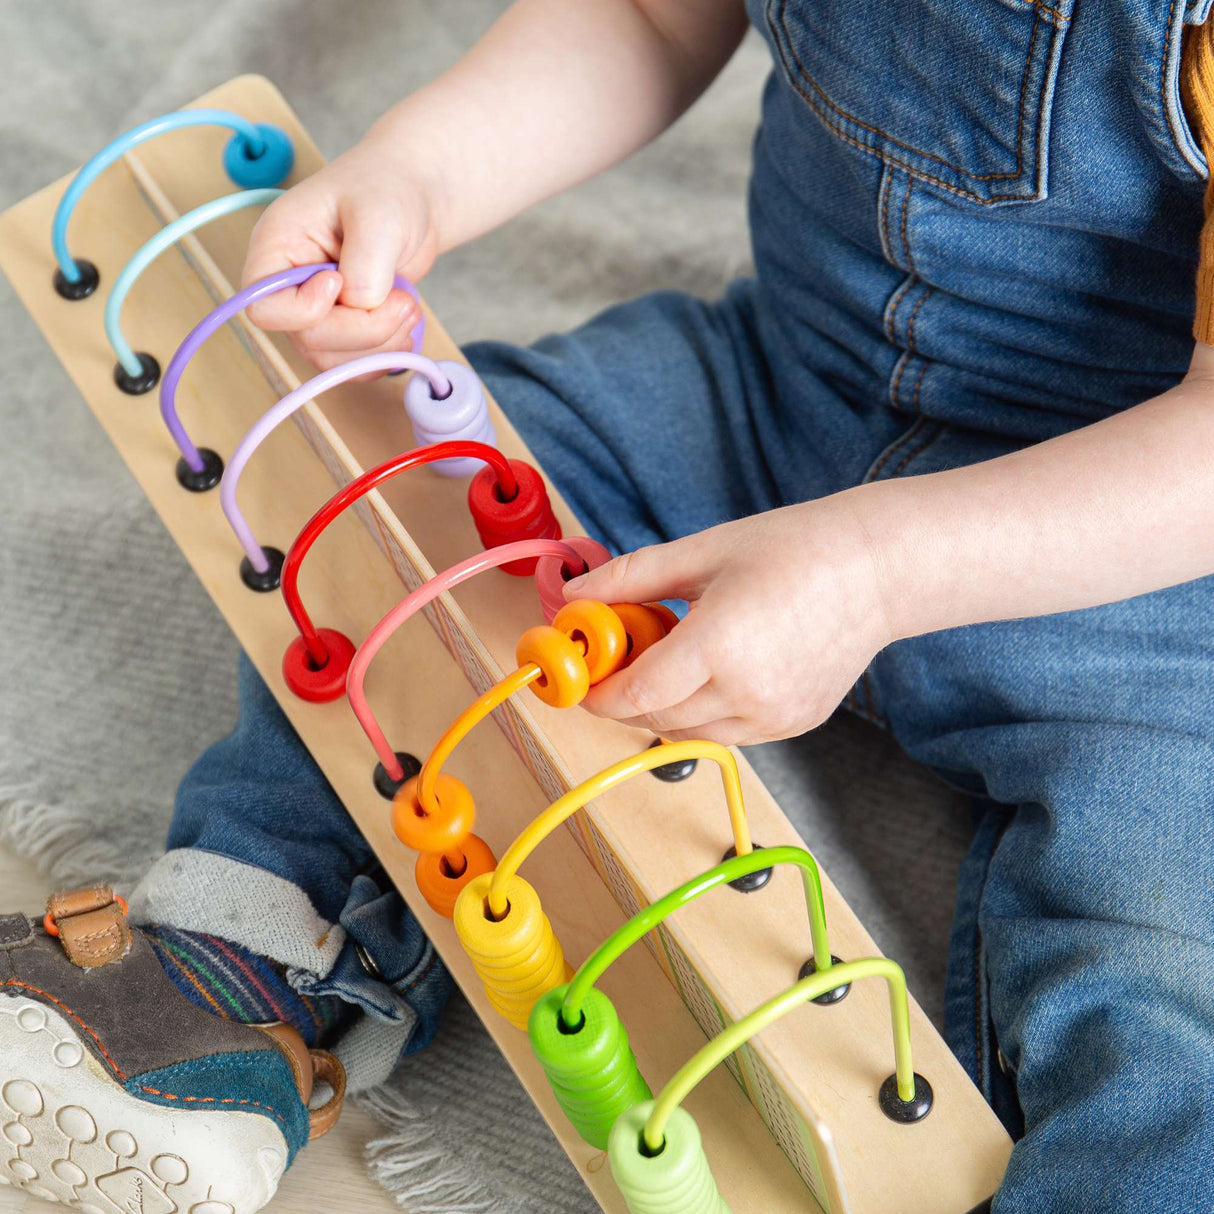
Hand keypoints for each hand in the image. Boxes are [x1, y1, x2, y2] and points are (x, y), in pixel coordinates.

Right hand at [241, 138, 438, 371]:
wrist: (414, 195)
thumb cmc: (387, 188)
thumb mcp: (378, 215)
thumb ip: (364, 264)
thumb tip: (359, 305)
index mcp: (276, 248)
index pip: (263, 308)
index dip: (307, 310)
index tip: (342, 281)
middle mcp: (289, 285)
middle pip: (308, 340)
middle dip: (363, 330)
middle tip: (404, 303)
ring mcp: (316, 310)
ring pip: (333, 359)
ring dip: (379, 346)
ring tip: (410, 307)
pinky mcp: (344, 327)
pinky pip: (354, 364)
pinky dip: (385, 355)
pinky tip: (406, 324)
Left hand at [563, 492, 893, 745]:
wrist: (877, 570)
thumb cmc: (794, 549)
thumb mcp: (703, 551)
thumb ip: (632, 579)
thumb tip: (576, 598)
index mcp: (721, 645)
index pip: (636, 695)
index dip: (598, 693)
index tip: (580, 676)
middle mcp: (748, 692)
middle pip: (656, 718)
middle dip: (625, 695)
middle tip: (619, 655)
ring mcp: (775, 716)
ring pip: (689, 733)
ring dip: (663, 705)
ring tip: (676, 654)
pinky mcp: (794, 725)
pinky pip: (727, 732)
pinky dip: (703, 710)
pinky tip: (715, 668)